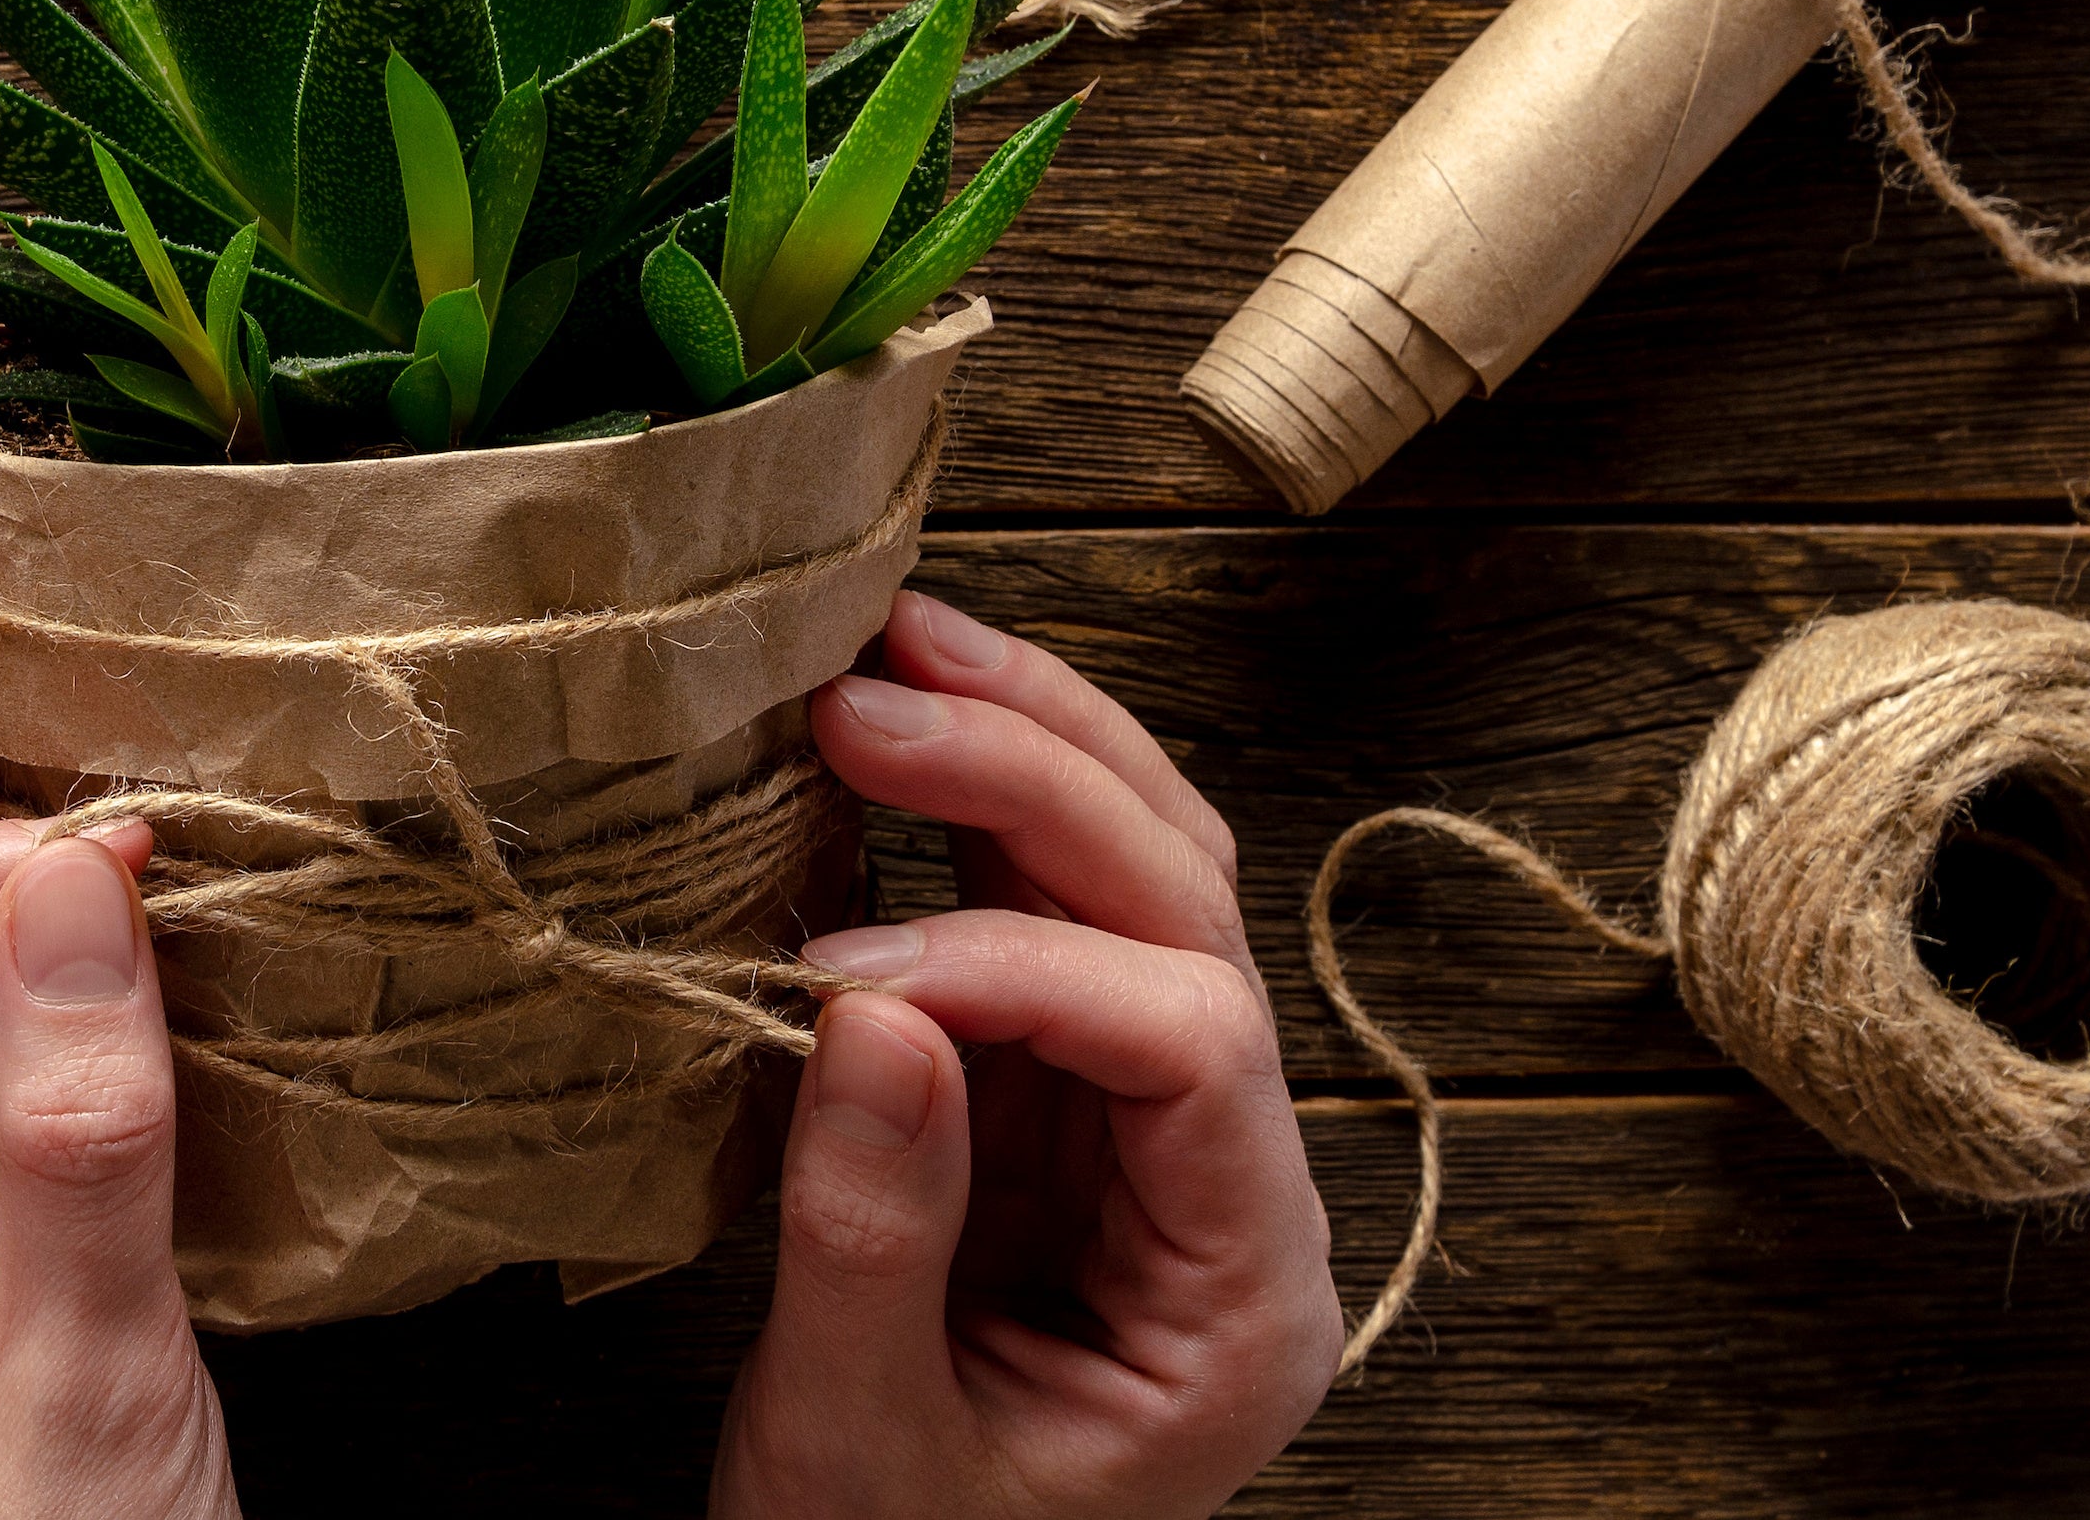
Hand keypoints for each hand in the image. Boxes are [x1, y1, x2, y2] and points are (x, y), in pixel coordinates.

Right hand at [711, 591, 1339, 1519]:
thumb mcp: (866, 1449)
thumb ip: (874, 1242)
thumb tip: (869, 1013)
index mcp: (1244, 1305)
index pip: (1193, 1050)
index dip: (1024, 973)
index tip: (845, 987)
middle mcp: (1228, 1188)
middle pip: (1186, 918)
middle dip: (1034, 785)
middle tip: (867, 702)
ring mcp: (1145, 1128)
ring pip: (1141, 876)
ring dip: (1022, 743)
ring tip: (891, 649)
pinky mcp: (1049, 1095)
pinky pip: (1042, 914)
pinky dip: (967, 813)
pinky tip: (889, 739)